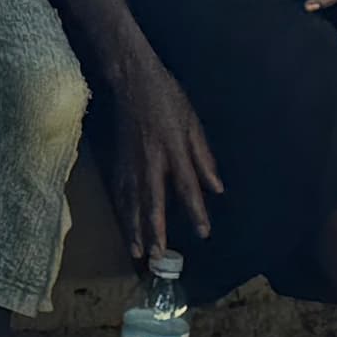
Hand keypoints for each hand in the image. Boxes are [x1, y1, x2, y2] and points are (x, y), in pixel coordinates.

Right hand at [107, 57, 223, 259]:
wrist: (132, 81)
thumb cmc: (168, 99)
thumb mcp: (193, 124)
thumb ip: (203, 158)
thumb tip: (217, 188)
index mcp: (174, 151)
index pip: (187, 187)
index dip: (196, 211)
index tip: (202, 233)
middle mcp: (151, 161)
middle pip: (152, 202)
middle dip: (154, 230)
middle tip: (157, 255)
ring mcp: (131, 162)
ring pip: (131, 201)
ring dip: (134, 227)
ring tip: (138, 251)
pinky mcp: (119, 160)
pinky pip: (120, 191)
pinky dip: (122, 211)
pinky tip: (125, 224)